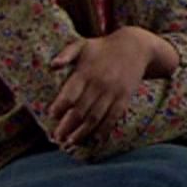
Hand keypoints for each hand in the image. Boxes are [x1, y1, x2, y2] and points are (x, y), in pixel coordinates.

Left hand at [47, 28, 168, 147]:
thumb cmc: (103, 47)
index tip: (51, 116)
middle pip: (80, 111)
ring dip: (82, 132)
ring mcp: (112, 92)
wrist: (134, 46)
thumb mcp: (83, 45)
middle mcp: (98, 84)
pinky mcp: (124, 98)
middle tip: (58, 137)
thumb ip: (66, 54)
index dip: (59, 108)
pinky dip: (104, 130)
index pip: (69, 95)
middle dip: (67, 126)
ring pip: (95, 118)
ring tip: (71, 142)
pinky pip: (113, 118)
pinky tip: (96, 139)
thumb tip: (52, 65)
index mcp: (85, 72)